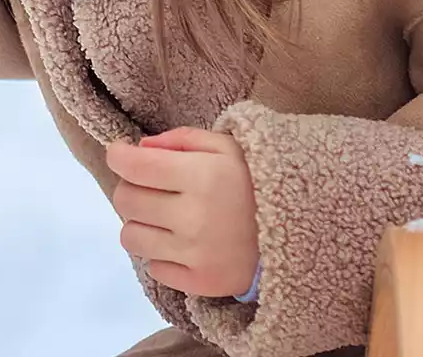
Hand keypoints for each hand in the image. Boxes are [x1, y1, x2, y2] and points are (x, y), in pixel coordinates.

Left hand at [105, 127, 259, 298]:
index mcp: (202, 176)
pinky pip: (154, 268)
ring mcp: (196, 254)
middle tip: (151, 187)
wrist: (303, 233)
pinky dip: (162, 255)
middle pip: (125, 201)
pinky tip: (183, 243)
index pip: (133, 167)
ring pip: (131, 237)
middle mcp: (194, 217)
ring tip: (165, 218)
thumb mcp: (228, 146)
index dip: (119, 156)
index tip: (121, 154)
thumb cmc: (258, 182)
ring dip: (141, 223)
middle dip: (131, 188)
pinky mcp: (201, 283)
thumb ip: (182, 139)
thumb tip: (139, 148)